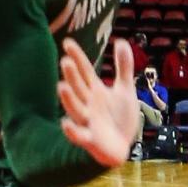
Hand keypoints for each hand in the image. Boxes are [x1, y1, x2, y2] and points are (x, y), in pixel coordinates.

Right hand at [58, 37, 136, 166]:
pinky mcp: (91, 139)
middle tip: (65, 61)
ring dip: (68, 99)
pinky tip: (65, 123)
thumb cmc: (120, 117)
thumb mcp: (125, 89)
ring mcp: (88, 121)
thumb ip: (123, 66)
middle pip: (79, 88)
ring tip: (62, 86)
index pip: (84, 71)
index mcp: (96, 91)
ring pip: (75, 109)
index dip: (77, 57)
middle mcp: (88, 104)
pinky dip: (72, 131)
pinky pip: (79, 135)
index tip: (67, 42)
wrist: (124, 145)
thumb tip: (120, 41)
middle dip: (72, 76)